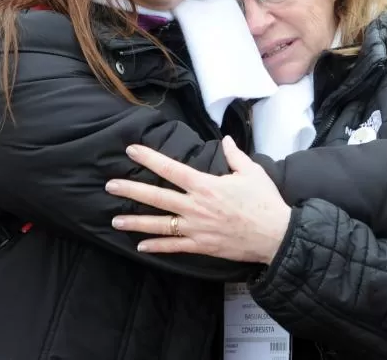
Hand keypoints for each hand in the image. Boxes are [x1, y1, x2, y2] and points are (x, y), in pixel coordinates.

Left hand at [106, 137, 291, 263]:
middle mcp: (195, 207)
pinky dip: (157, 246)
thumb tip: (226, 140)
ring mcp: (196, 228)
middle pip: (156, 197)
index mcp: (205, 186)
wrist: (275, 235)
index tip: (132, 150)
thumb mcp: (251, 172)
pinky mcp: (201, 245)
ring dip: (136, 222)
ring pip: (159, 225)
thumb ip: (234, 155)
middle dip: (131, 189)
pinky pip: (174, 247)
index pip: (171, 169)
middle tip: (110, 185)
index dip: (149, 158)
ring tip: (115, 220)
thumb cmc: (264, 202)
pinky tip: (141, 246)